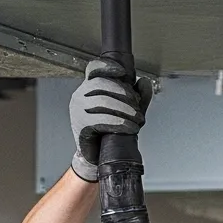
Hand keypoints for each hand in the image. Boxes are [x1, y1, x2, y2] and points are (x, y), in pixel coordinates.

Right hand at [68, 60, 150, 182]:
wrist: (97, 156)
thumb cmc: (108, 131)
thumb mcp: (127, 111)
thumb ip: (138, 96)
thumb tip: (144, 81)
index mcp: (89, 88)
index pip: (93, 69)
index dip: (107, 66)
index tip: (122, 72)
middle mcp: (80, 96)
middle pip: (102, 84)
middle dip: (125, 94)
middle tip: (138, 107)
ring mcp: (78, 110)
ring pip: (103, 101)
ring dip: (125, 110)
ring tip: (138, 120)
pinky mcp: (81, 125)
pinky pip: (101, 119)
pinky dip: (119, 123)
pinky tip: (130, 127)